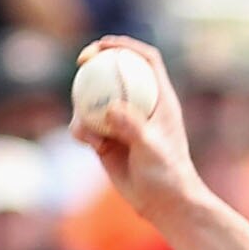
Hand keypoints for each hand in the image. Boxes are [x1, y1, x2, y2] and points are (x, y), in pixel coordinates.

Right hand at [72, 38, 201, 216]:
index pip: (145, 60)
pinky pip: (86, 126)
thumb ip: (132, 127)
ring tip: (85, 124)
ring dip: (84, 103)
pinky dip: (82, 129)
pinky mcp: (107, 141)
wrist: (163, 204)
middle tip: (81, 61)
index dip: (125, 45)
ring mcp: (122, 123)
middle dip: (96, 61)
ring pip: (95, 99)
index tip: (104, 45)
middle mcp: (140, 106)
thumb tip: (110, 109)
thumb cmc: (167, 176)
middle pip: (115, 71)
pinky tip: (87, 142)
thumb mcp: (152, 149)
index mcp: (159, 98)